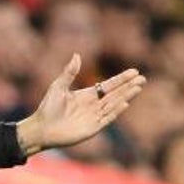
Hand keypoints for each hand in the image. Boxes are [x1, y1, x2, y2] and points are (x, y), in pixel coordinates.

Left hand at [15, 53, 145, 154]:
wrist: (41, 129)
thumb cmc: (47, 108)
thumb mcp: (58, 87)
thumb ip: (69, 72)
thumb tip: (77, 55)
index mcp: (87, 95)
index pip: (108, 86)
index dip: (121, 79)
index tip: (134, 71)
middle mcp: (93, 105)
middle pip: (115, 94)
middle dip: (129, 86)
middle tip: (142, 78)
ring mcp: (94, 117)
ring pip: (114, 104)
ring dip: (126, 96)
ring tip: (138, 87)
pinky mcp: (93, 128)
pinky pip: (108, 118)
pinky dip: (116, 110)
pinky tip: (125, 102)